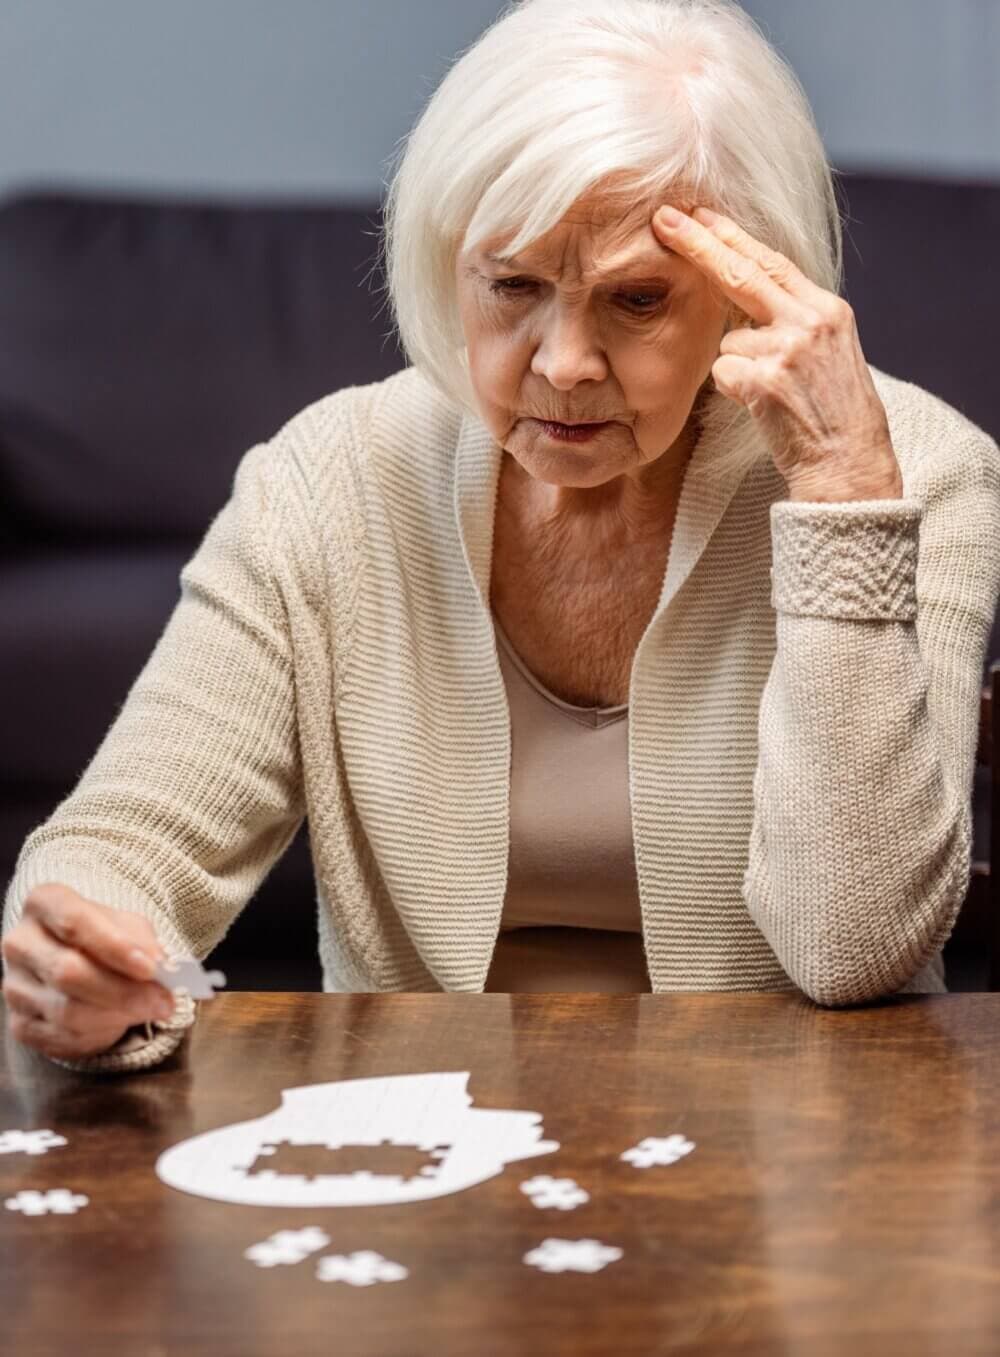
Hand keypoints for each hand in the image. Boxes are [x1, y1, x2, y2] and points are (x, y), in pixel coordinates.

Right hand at [1, 883, 174, 1059]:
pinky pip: (63, 1037)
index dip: (113, 946)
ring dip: (117, 1015)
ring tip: (149, 1010)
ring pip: (67, 1010)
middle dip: (123, 991)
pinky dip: (101, 1034)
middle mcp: (21, 943)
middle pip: (68, 972)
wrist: (82, 961)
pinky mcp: (20, 1024)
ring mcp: (14, 986)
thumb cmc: (106, 936)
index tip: (151, 968)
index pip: (74, 921)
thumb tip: (158, 968)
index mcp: (44, 903)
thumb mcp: (128, 925)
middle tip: (164, 1000)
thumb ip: (141, 941)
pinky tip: (121, 1021)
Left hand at [652, 204, 902, 502]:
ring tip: (774, 396)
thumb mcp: (827, 354)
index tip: (701, 215)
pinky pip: (723, 373)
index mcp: (827, 309)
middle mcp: (810, 321)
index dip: (732, 237)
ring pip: (728, 341)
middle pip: (742, 273)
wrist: (849, 464)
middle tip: (664, 218)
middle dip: (699, 243)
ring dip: (738, 368)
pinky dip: (733, 392)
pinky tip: (764, 408)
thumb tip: (744, 301)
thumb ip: (793, 321)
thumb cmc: (833, 417)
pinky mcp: (767, 380)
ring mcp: (788, 349)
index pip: (772, 262)